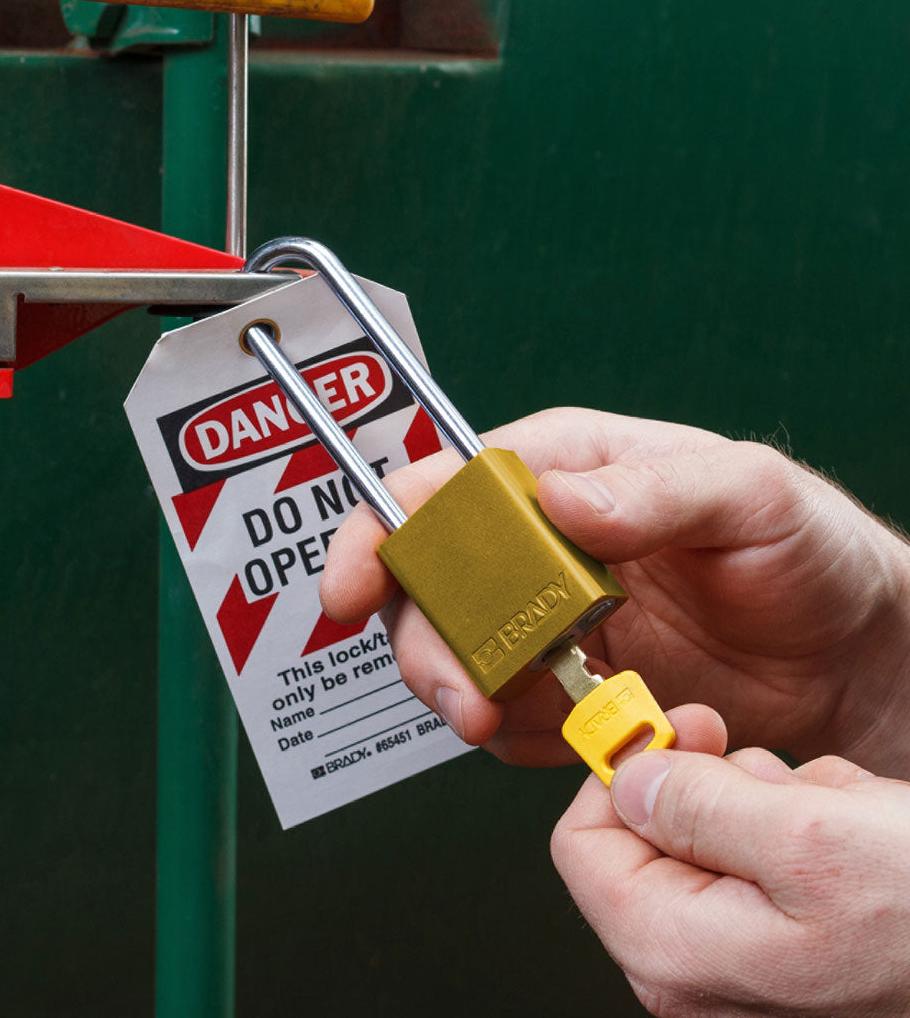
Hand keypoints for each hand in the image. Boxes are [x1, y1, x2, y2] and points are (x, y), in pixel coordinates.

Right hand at [320, 408, 909, 775]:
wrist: (849, 658)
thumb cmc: (804, 550)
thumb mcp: (749, 494)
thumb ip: (657, 487)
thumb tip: (561, 498)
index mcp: (562, 470)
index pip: (442, 484)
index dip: (382, 530)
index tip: (354, 584)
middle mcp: (536, 544)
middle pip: (428, 582)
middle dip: (424, 641)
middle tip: (461, 691)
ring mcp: (545, 619)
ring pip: (452, 654)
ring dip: (464, 693)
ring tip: (509, 717)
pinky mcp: (564, 688)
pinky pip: (506, 715)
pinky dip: (518, 734)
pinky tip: (568, 729)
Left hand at [552, 729, 909, 1016]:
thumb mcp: (809, 839)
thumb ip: (697, 807)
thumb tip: (628, 779)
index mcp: (675, 954)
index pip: (582, 844)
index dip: (619, 773)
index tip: (677, 730)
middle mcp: (697, 971)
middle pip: (649, 832)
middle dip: (717, 786)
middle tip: (785, 779)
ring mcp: (745, 960)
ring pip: (716, 829)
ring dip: (776, 800)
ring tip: (843, 818)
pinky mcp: (789, 942)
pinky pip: (767, 851)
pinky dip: (809, 824)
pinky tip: (862, 837)